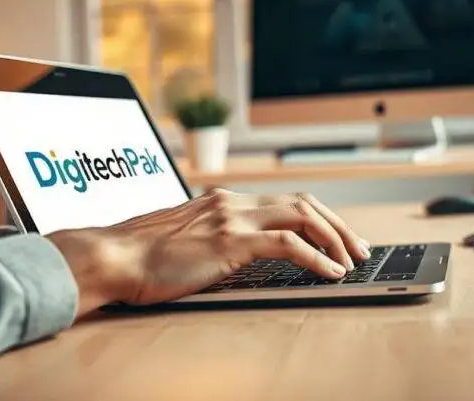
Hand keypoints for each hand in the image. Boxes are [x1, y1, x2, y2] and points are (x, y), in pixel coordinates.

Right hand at [47, 189, 370, 315]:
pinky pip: (289, 245)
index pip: (283, 202)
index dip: (317, 218)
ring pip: (303, 216)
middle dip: (337, 224)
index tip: (336, 237)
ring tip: (353, 260)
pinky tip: (331, 272)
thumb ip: (211, 240)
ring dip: (335, 237)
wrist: (113, 256)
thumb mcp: (184, 242)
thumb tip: (232, 256)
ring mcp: (232, 218)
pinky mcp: (231, 241)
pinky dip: (318, 258)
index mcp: (222, 201)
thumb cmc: (140, 256)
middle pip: (302, 202)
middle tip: (359, 247)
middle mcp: (232, 202)